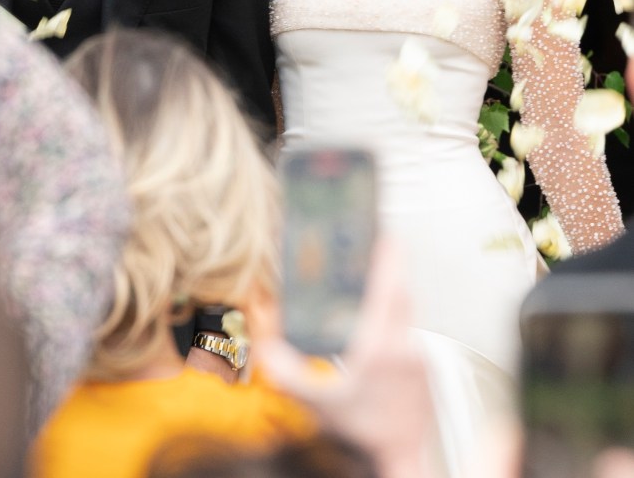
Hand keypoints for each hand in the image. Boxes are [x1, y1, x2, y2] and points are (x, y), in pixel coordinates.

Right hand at [252, 238, 437, 477]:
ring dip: (395, 293)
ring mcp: (420, 359)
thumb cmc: (361, 435)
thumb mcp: (315, 402)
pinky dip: (398, 319)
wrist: (400, 459)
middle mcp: (405, 348)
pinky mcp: (426, 370)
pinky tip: (380, 326)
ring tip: (375, 281)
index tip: (386, 236)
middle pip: (403, 293)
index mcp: (379, 347)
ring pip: (409, 313)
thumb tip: (266, 346)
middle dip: (392, 267)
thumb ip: (286, 372)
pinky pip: (411, 332)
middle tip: (379, 246)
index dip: (389, 258)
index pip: (391, 288)